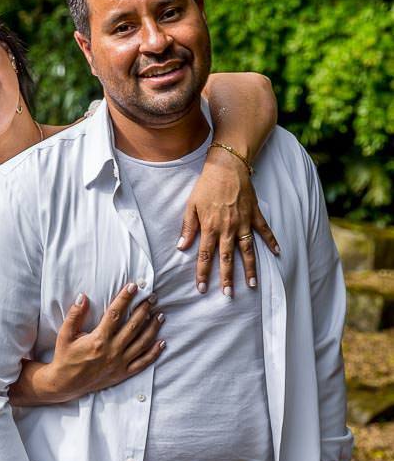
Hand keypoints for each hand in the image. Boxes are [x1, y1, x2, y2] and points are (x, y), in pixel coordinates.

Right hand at [43, 283, 164, 402]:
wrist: (66, 384)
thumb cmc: (65, 357)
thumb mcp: (65, 334)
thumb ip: (74, 315)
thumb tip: (83, 297)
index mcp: (98, 339)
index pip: (115, 313)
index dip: (125, 298)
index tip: (133, 286)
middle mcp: (112, 350)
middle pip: (133, 326)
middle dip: (144, 309)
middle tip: (153, 298)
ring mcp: (119, 363)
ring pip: (142, 343)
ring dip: (153, 328)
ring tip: (160, 315)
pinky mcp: (122, 373)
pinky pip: (142, 363)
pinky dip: (154, 353)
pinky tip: (162, 342)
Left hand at [177, 153, 279, 294]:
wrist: (227, 166)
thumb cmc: (206, 185)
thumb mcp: (191, 205)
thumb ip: (188, 227)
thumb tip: (182, 247)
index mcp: (210, 227)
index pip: (205, 255)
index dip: (203, 273)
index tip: (202, 288)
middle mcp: (228, 228)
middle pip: (227, 258)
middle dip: (227, 278)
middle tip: (228, 294)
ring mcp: (243, 222)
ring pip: (247, 250)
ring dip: (250, 268)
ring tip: (252, 285)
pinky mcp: (255, 214)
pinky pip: (265, 231)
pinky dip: (272, 241)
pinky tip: (278, 253)